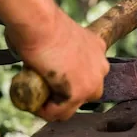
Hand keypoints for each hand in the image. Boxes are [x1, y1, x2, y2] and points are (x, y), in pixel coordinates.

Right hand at [6, 6, 109, 120]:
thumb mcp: (57, 38)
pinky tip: (35, 104)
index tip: (49, 81)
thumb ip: (56, 52)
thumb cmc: (39, 25)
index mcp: (96, 48)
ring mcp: (93, 81)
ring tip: (36, 98)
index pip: (87, 75)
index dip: (67, 81)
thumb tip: (38, 62)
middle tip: (43, 91)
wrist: (41, 24)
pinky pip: (60, 112)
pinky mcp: (80, 93)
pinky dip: (45, 112)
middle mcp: (101, 65)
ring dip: (54, 106)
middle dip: (64, 96)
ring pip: (73, 106)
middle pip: (84, 93)